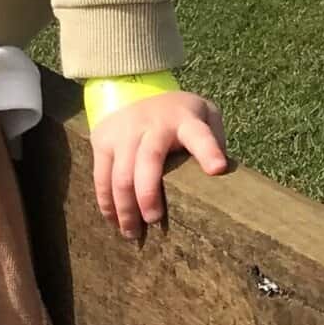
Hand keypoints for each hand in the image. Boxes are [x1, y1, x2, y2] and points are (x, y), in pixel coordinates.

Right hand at [91, 90, 228, 240]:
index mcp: (186, 120)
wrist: (137, 91)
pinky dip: (107, 202)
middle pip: (148, 160)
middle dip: (149, 194)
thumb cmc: (182, 117)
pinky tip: (115, 221)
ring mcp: (125, 131)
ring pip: (120, 173)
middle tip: (154, 221)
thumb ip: (215, 142)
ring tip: (132, 233)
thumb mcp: (205, 117)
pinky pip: (101, 176)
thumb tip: (222, 179)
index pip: (199, 135)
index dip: (208, 152)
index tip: (218, 169)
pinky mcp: (103, 140)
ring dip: (125, 207)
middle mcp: (153, 124)